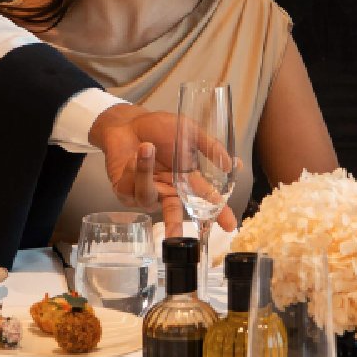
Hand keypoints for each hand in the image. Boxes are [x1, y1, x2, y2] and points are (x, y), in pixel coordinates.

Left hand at [89, 104, 238, 233]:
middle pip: (174, 212)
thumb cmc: (158, 128)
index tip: (230, 225)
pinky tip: (134, 153)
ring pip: (147, 196)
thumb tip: (232, 165)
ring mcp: (146, 192)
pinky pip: (129, 187)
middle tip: (176, 235)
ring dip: (145, 171)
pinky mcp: (124, 190)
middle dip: (175, 225)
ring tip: (146, 146)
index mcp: (185, 180)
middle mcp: (166, 190)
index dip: (218, 213)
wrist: (128, 121)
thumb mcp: (189, 131)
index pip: (205, 199)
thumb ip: (210, 147)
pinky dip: (133, 167)